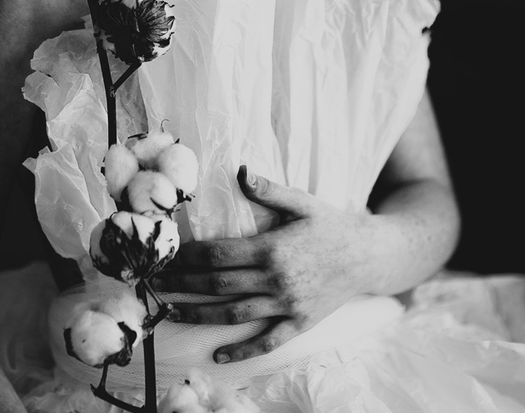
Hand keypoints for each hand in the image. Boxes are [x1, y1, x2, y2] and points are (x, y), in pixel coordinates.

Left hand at [152, 165, 368, 362]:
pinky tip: (218, 355)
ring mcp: (287, 304)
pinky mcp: (299, 323)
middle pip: (219, 284)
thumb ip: (270, 189)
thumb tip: (240, 171)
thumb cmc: (331, 224)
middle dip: (184, 284)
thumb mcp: (302, 201)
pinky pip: (266, 341)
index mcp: (272, 248)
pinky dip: (241, 350)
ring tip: (172, 313)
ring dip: (200, 315)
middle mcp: (276, 279)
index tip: (167, 257)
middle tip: (156, 285)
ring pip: (234, 314)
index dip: (189, 257)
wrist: (368, 256)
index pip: (219, 254)